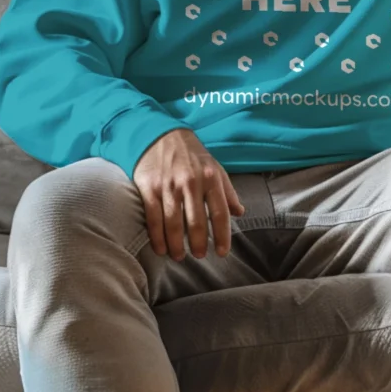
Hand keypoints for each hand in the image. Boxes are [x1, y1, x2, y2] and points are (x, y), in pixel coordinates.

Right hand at [132, 127, 245, 260]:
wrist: (161, 135)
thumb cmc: (192, 155)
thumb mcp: (216, 168)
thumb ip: (228, 191)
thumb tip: (240, 212)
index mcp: (211, 178)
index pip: (220, 212)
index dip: (222, 235)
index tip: (223, 252)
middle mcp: (191, 182)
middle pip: (196, 221)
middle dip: (199, 243)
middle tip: (200, 256)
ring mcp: (169, 186)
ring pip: (174, 223)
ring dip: (177, 244)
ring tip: (180, 256)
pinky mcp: (150, 188)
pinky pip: (154, 218)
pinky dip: (157, 237)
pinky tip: (161, 249)